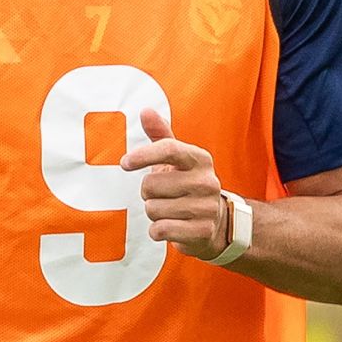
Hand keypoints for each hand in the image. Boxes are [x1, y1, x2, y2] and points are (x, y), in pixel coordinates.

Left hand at [121, 107, 230, 260]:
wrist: (217, 222)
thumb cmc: (187, 185)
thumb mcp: (177, 160)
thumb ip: (161, 135)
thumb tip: (146, 111)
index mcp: (200, 159)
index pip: (169, 149)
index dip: (143, 155)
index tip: (125, 163)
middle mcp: (207, 181)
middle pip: (151, 184)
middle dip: (148, 193)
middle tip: (163, 195)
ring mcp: (206, 207)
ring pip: (153, 209)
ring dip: (154, 213)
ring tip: (169, 211)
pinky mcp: (202, 231)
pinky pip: (161, 230)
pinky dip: (158, 231)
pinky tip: (170, 226)